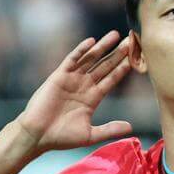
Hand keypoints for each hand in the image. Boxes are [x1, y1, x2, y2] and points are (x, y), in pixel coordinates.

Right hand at [15, 31, 133, 153]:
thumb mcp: (90, 134)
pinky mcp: (59, 76)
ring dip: (102, 47)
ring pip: (90, 59)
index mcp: (92, 98)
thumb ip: (110, 129)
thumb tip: (131, 128)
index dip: (123, 69)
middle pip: (104, 66)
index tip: (136, 58)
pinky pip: (72, 60)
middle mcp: (83, 86)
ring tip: (116, 35)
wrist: (37, 135)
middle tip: (132, 40)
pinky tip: (92, 42)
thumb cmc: (61, 138)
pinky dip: (81, 51)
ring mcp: (72, 79)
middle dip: (117, 54)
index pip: (111, 79)